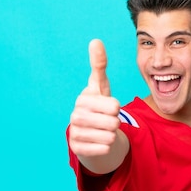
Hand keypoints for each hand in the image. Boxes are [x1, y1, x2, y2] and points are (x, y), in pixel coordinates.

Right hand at [69, 39, 120, 156]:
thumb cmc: (98, 107)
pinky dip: (107, 147)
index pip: (114, 105)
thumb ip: (99, 65)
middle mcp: (75, 115)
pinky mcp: (77, 149)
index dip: (116, 108)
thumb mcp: (100, 86)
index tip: (108, 107)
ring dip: (112, 135)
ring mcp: (75, 132)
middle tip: (108, 121)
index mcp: (83, 99)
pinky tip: (100, 142)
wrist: (89, 133)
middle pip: (113, 122)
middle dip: (116, 123)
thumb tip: (95, 40)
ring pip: (110, 137)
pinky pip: (103, 149)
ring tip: (103, 131)